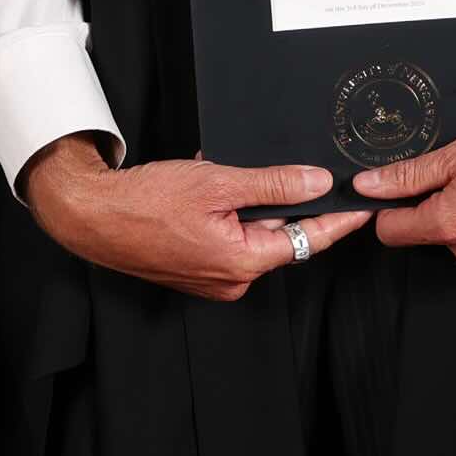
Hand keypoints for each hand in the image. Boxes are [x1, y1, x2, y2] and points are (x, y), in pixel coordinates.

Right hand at [20, 136, 366, 302]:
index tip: (363, 207)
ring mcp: (214, 280)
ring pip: (252, 238)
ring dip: (247, 209)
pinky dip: (227, 218)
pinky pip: (229, 243)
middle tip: (262, 174)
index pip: (309, 240)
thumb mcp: (218, 182)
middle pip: (279, 237)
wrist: (92, 216)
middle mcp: (233, 280)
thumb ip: (273, 183)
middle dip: (278, 203)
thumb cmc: (145, 202)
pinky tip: (204, 198)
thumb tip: (316, 183)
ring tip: (218, 184)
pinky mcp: (197, 274)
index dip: (339, 220)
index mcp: (244, 262)